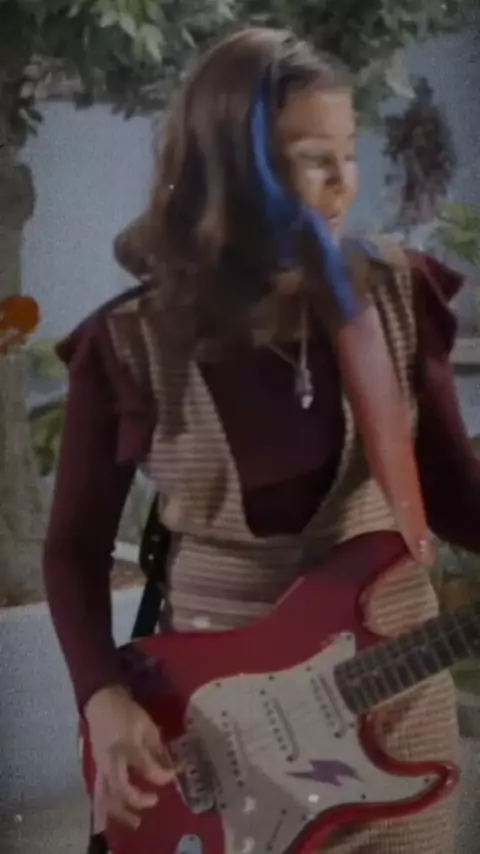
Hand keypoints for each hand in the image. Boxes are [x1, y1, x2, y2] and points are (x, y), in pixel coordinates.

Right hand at [85, 684, 175, 828]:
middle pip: (122, 789)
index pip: (147, 768)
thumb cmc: (127, 712)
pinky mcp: (96, 769)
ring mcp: (101, 766)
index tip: (174, 774)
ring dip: (122, 812)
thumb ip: (158, 748)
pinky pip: (101, 793)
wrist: (101, 703)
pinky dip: (108, 807)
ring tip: (136, 822)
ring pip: (108, 796)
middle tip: (155, 800)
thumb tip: (172, 767)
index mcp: (127, 745)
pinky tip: (117, 816)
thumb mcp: (147, 725)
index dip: (162, 775)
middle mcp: (112, 760)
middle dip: (140, 799)